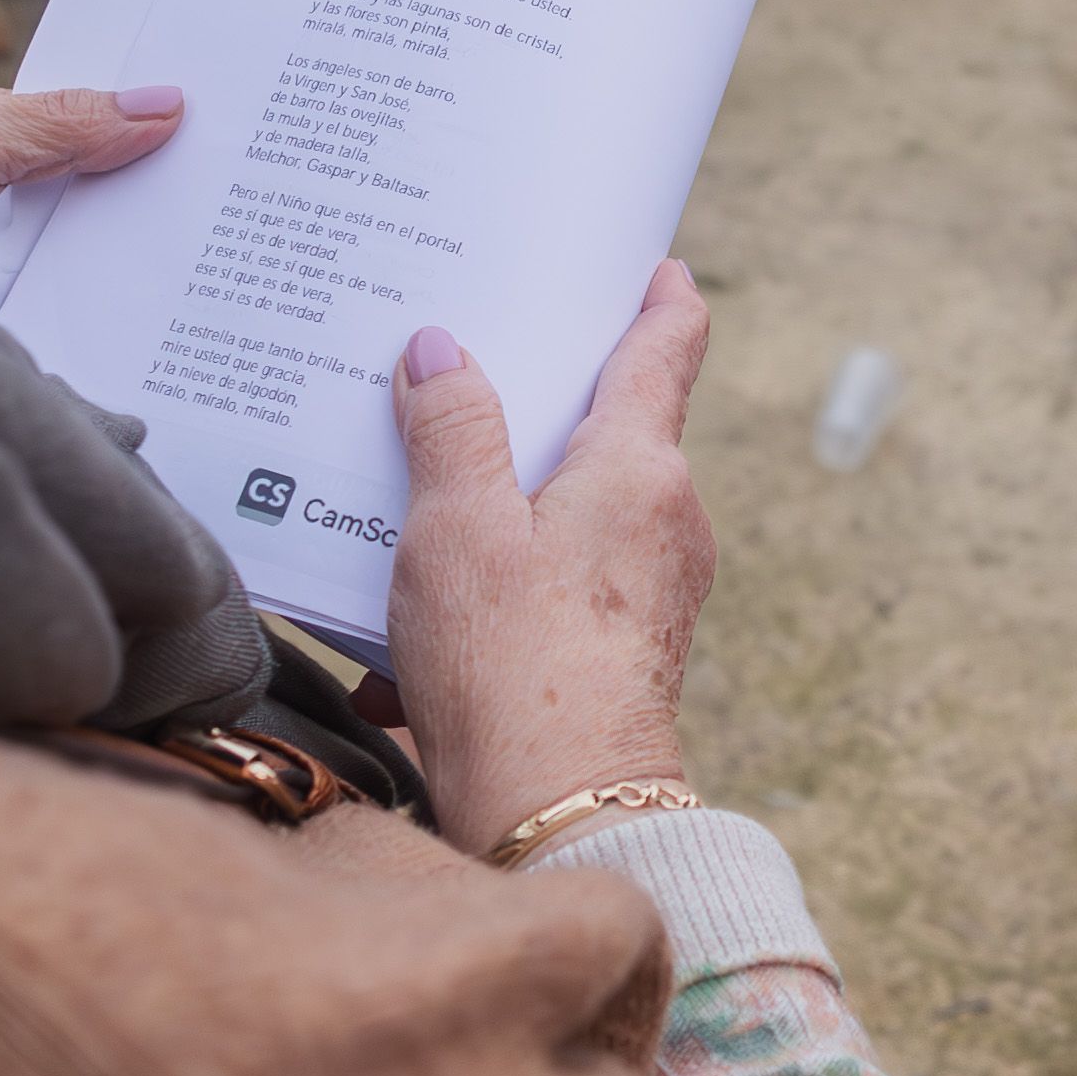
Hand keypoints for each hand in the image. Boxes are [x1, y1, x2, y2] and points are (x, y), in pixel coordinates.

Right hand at [383, 265, 715, 859]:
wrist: (559, 812)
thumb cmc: (514, 665)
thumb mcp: (458, 527)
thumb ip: (450, 428)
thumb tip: (440, 349)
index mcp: (641, 466)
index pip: (668, 345)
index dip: (657, 295)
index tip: (648, 263)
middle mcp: (669, 519)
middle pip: (610, 428)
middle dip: (540, 399)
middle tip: (472, 357)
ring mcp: (655, 587)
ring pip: (573, 510)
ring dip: (500, 504)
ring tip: (408, 497)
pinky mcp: (626, 646)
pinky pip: (558, 581)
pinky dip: (496, 583)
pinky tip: (411, 622)